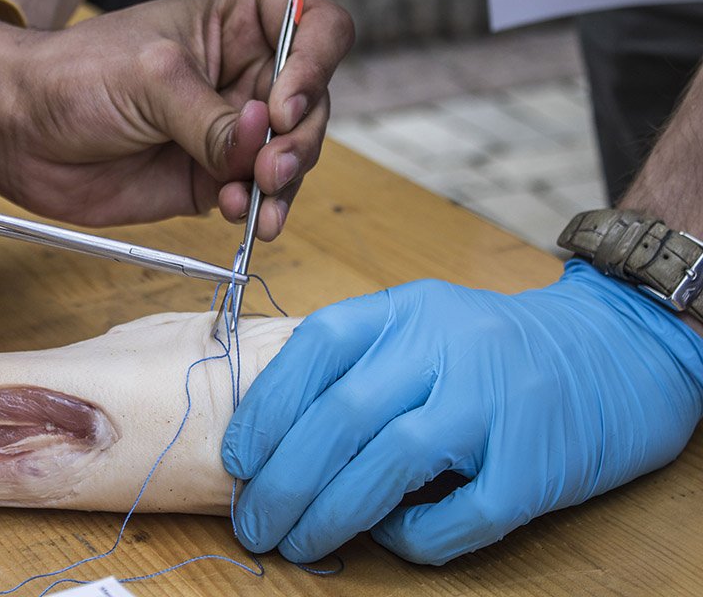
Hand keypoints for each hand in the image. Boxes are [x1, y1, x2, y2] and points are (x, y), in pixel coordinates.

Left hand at [0, 0, 353, 238]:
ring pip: (293, 155)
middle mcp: (245, 72)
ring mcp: (231, 129)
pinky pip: (256, 196)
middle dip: (300, 139)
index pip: (318, 28)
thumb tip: (258, 145)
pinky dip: (256, 208)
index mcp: (238, 21)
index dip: (317, 65)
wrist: (20, 133)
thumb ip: (209, 117)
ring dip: (284, 181)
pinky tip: (235, 212)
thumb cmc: (76, 77)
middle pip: (314, 102)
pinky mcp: (214, 178)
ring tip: (259, 200)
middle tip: (269, 168)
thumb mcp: (149, 79)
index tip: (284, 106)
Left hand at [222, 260, 702, 563]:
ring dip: (329, 514)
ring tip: (296, 543)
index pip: (318, 347)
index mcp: (409, 309)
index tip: (238, 459)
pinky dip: (410, 538)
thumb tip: (270, 440)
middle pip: (343, 415)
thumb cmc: (493, 348)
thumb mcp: (421, 324)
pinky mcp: (535, 466)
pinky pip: (458, 517)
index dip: (265, 407)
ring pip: (391, 464)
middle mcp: (449, 348)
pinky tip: (386, 537)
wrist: (615, 350)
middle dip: (283, 480)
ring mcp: (496, 405)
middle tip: (253, 524)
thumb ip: (358, 364)